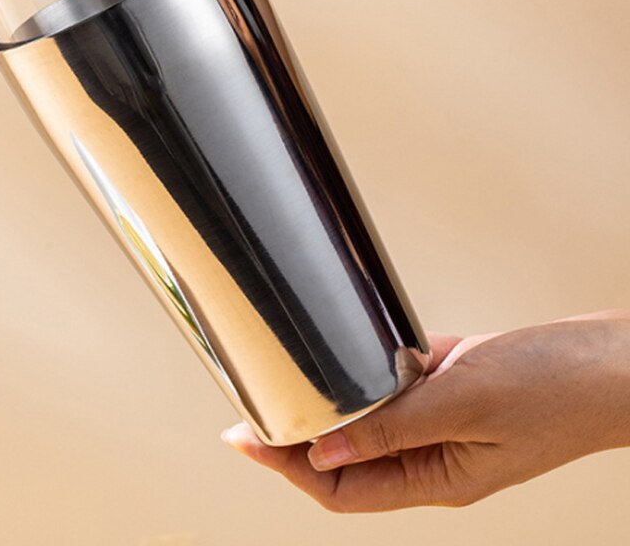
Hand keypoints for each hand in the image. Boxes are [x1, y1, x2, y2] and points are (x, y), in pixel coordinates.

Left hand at [222, 311, 629, 510]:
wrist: (612, 362)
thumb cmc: (552, 387)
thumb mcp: (462, 403)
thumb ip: (391, 426)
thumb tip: (321, 445)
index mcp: (437, 478)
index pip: (342, 487)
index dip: (290, 464)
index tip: (244, 435)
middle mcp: (433, 456)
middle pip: (348, 456)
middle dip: (297, 433)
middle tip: (253, 400)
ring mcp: (444, 422)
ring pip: (370, 420)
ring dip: (332, 401)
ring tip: (287, 377)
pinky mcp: (454, 389)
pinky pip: (399, 386)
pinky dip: (370, 371)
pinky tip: (349, 351)